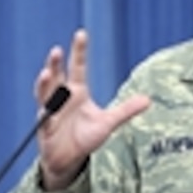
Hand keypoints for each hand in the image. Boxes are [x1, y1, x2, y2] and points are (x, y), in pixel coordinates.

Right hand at [34, 29, 149, 190]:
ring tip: (46, 73)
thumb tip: (149, 100)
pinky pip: (44, 118)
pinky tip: (46, 109)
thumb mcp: (108, 123)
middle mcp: (62, 98)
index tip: (81, 33)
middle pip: (57, 76)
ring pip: (45, 94)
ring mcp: (51, 111)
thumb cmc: (85, 137)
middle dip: (55, 63)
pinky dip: (45, 113)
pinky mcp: (45, 127)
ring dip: (44, 84)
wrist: (68, 159)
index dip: (79, 51)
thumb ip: (125, 111)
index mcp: (77, 92)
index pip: (77, 67)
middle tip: (56, 50)